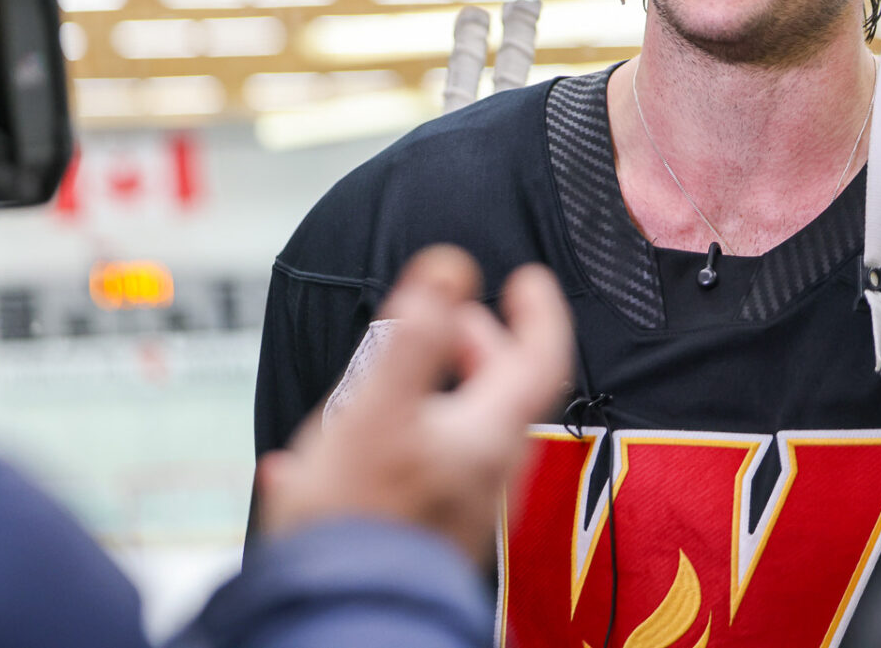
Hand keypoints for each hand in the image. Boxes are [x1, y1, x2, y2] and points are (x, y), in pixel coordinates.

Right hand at [255, 245, 573, 561]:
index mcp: (488, 435)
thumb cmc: (357, 517)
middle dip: (479, 343)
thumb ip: (416, 335)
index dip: (540, 311)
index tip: (526, 279)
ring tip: (394, 375)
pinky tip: (359, 440)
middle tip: (446, 319)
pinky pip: (436, 465)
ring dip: (441, 387)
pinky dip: (412, 432)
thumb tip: (451, 267)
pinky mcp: (435, 530)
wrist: (338, 616)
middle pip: (504, 392)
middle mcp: (490, 473)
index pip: (543, 358)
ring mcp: (466, 506)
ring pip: (468, 428)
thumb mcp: (378, 409)